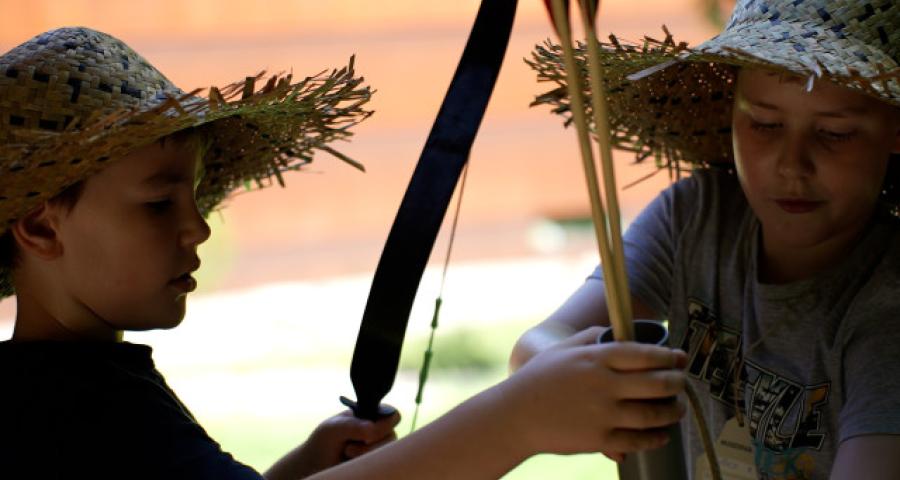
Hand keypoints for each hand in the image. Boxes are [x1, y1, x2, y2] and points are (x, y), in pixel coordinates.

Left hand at [265, 408, 399, 478]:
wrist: (315, 465)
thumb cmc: (324, 442)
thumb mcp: (334, 428)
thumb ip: (354, 426)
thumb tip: (372, 429)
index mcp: (372, 415)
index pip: (393, 415)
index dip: (384, 425)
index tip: (366, 433)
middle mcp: (379, 432)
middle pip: (392, 437)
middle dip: (371, 444)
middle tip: (349, 447)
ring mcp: (378, 449)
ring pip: (387, 454)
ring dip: (366, 455)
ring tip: (347, 454)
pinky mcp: (376, 463)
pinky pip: (382, 466)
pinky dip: (367, 465)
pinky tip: (352, 463)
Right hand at [500, 326, 686, 459]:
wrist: (514, 416)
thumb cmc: (538, 379)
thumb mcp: (562, 349)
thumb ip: (593, 337)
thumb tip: (620, 333)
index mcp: (595, 359)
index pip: (645, 354)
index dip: (669, 357)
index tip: (680, 358)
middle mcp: (603, 385)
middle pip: (657, 384)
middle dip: (677, 383)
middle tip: (682, 383)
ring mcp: (602, 414)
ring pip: (654, 414)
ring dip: (673, 411)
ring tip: (678, 408)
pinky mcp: (599, 440)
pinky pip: (638, 440)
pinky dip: (656, 437)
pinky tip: (661, 433)